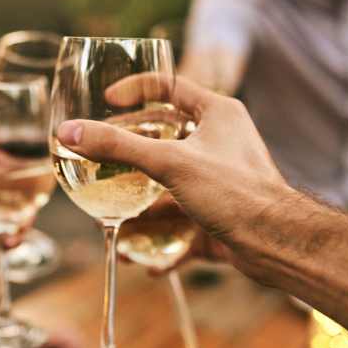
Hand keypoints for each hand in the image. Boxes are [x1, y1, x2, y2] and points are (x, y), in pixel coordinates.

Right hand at [56, 75, 292, 238]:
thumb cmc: (236, 192)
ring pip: (170, 192)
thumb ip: (118, 146)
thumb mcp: (169, 162)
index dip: (138, 89)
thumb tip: (69, 132)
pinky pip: (184, 230)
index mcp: (218, 114)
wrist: (278, 244)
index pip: (171, 86)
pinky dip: (163, 245)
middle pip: (165, 143)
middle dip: (130, 162)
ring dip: (141, 213)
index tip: (108, 101)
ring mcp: (221, 183)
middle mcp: (221, 144)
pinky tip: (145, 261)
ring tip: (112, 227)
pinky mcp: (221, 219)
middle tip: (101, 166)